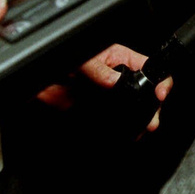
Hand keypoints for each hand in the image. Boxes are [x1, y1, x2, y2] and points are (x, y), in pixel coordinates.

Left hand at [36, 44, 172, 131]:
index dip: (159, 80)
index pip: (147, 68)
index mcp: (119, 58)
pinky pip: (112, 124)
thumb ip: (97, 69)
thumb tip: (113, 80)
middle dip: (152, 108)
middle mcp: (116, 78)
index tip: (160, 93)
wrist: (34, 78)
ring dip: (138, 122)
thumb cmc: (58, 57)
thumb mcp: (82, 59)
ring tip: (142, 130)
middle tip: (152, 120)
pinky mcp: (96, 115)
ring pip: (130, 112)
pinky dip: (119, 132)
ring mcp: (107, 98)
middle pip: (143, 94)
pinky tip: (125, 136)